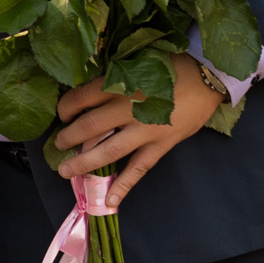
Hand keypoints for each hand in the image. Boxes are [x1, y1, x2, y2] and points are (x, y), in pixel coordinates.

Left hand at [51, 54, 223, 207]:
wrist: (206, 78)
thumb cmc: (167, 66)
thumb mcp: (135, 61)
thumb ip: (112, 77)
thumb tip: (85, 92)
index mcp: (120, 83)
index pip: (82, 98)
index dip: (66, 107)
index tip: (62, 113)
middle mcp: (129, 108)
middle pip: (90, 127)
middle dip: (68, 137)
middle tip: (58, 144)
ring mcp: (146, 130)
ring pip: (108, 151)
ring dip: (84, 163)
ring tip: (65, 172)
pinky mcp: (161, 145)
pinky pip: (138, 169)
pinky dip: (123, 186)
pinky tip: (109, 201)